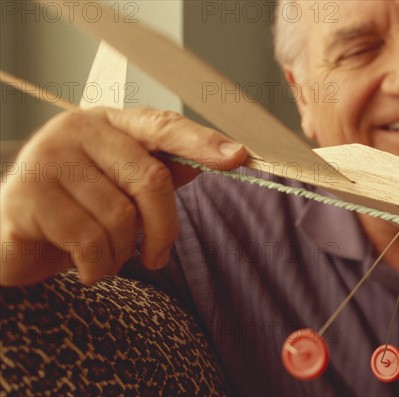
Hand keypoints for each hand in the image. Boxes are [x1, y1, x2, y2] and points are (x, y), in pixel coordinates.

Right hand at [1, 108, 246, 285]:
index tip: (239, 156)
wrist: (9, 240)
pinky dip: (98, 267)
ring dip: (123, 253)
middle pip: (151, 178)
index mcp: (107, 124)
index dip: (202, 143)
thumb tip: (210, 162)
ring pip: (121, 217)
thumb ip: (159, 173)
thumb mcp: (120, 192)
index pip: (163, 126)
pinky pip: (90, 241)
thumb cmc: (76, 213)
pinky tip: (85, 268)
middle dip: (163, 228)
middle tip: (158, 257)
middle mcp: (77, 130)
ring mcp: (48, 159)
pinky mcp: (27, 196)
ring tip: (105, 257)